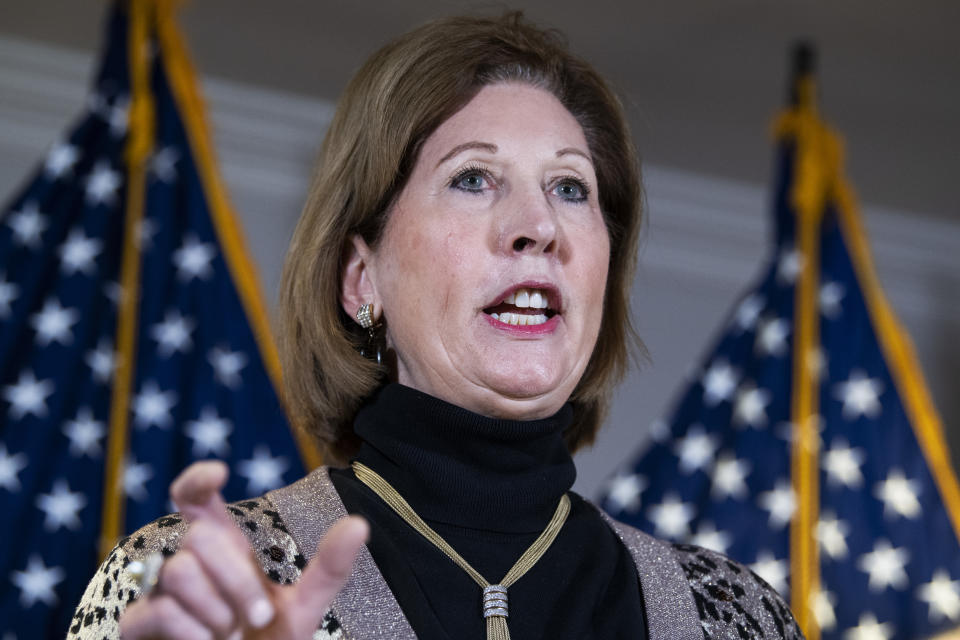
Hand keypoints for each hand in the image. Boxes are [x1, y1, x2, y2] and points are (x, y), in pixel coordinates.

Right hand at [119, 461, 367, 638]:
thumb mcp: (304, 608)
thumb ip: (329, 568)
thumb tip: (359, 524)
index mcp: (223, 550)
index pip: (195, 499)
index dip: (198, 480)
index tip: (219, 473)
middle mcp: (188, 564)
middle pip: (199, 536)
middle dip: (238, 579)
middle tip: (259, 618)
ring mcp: (159, 595)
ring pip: (178, 570)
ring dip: (217, 609)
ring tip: (229, 635)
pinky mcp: (139, 627)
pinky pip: (157, 611)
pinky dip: (193, 633)